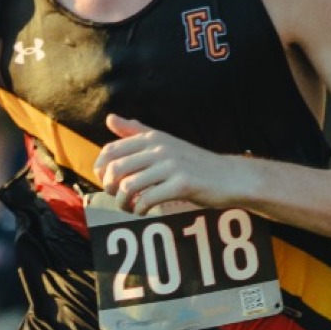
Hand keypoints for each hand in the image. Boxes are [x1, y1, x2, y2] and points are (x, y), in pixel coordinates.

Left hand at [96, 115, 241, 214]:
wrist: (229, 177)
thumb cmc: (194, 163)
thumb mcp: (165, 143)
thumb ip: (137, 132)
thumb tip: (110, 118)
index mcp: (152, 137)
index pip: (110, 151)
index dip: (101, 170)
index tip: (108, 183)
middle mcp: (160, 148)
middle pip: (116, 170)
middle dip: (110, 189)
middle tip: (118, 198)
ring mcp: (171, 165)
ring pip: (129, 186)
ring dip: (123, 203)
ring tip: (130, 207)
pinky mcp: (182, 183)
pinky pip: (148, 199)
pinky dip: (140, 209)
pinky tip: (144, 211)